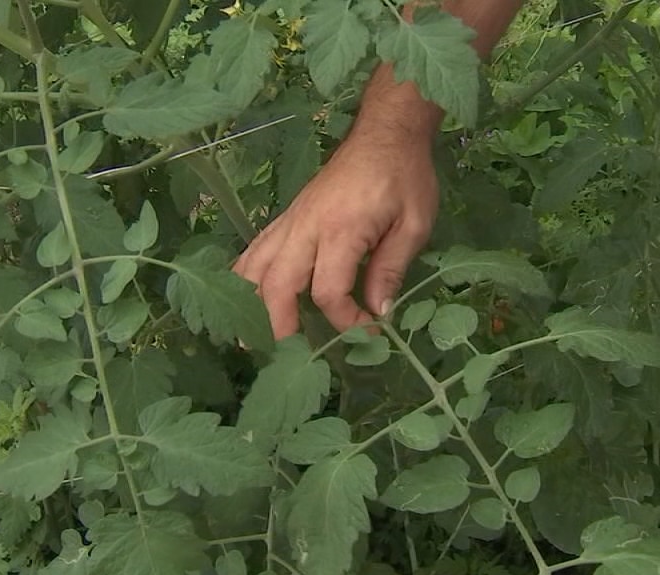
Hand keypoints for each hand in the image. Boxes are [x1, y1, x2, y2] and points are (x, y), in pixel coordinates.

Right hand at [233, 132, 439, 339]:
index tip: (369, 334)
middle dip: (279, 326)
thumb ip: (392, 268)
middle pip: (276, 285)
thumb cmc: (405, 176)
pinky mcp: (288, 216)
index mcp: (340, 229)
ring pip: (254, 266)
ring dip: (250, 304)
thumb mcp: (414, 224)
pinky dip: (246, 276)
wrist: (386, 131)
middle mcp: (306, 226)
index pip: (327, 292)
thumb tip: (379, 312)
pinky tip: (246, 298)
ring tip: (251, 338)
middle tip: (291, 357)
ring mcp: (292, 220)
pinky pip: (256, 249)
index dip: (345, 322)